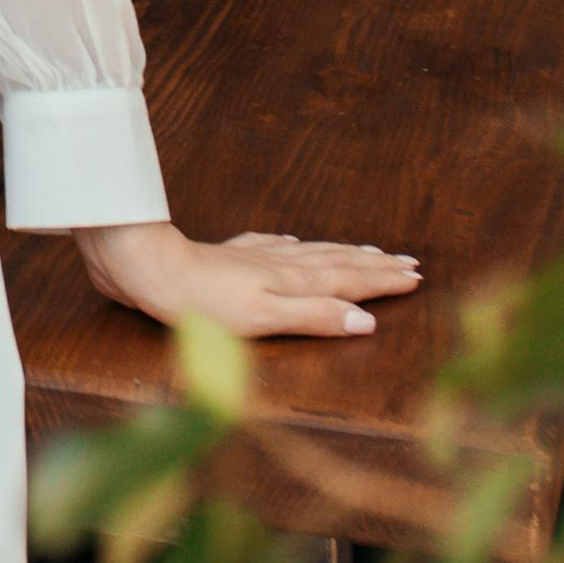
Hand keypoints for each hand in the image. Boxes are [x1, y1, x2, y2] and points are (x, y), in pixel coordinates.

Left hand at [77, 220, 422, 340]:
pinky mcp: (227, 256)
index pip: (349, 279)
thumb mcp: (264, 319)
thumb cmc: (204, 303)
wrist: (148, 269)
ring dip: (342, 253)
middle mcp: (280, 264)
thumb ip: (314, 316)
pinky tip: (292, 242)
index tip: (415, 276)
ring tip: (367, 251)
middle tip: (407, 261)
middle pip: (337, 262)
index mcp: (293, 281)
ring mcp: (254, 258)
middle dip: (373, 264)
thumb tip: (366, 321)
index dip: (382, 280)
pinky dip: (292, 246)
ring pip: (310, 253)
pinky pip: (272, 247)